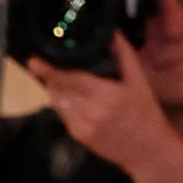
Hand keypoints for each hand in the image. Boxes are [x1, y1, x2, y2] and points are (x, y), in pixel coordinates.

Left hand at [28, 38, 182, 182]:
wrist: (146, 150)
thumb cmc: (145, 113)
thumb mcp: (139, 80)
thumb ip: (123, 53)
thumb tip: (111, 32)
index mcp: (107, 95)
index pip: (71, 79)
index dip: (50, 70)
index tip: (36, 61)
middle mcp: (92, 112)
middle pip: (59, 90)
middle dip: (50, 76)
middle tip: (46, 64)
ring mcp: (82, 126)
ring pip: (58, 102)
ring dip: (56, 88)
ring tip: (61, 78)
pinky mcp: (78, 136)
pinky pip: (63, 114)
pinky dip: (63, 102)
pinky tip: (74, 96)